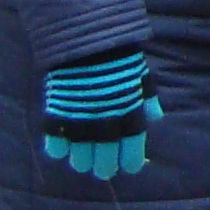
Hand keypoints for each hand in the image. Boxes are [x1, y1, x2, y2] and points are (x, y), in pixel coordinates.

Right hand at [41, 51, 163, 179]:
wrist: (85, 37)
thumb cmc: (117, 54)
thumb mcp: (139, 72)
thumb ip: (147, 96)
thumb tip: (154, 117)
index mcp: (129, 106)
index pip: (133, 140)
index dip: (131, 157)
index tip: (131, 167)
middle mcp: (105, 114)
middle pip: (106, 150)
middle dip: (105, 165)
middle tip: (104, 172)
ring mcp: (80, 113)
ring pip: (80, 149)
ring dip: (82, 160)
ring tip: (83, 165)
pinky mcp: (57, 108)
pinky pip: (55, 136)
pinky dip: (57, 147)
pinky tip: (61, 152)